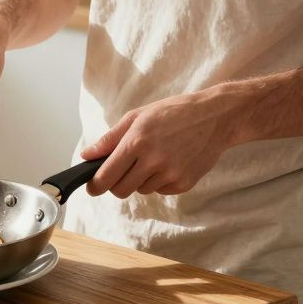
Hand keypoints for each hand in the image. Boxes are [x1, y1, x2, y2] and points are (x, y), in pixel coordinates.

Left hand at [80, 89, 243, 197]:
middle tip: (122, 170)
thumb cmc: (174, 112)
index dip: (95, 186)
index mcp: (137, 142)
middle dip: (116, 184)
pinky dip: (159, 181)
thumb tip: (87, 156)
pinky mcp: (184, 184)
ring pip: (141, 190)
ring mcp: (170, 174)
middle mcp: (153, 161)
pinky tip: (170, 162)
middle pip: (120, 190)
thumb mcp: (137, 117)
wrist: (215, 117)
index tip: (92, 187)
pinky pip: (160, 191)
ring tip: (154, 157)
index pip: (106, 176)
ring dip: (141, 179)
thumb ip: (110, 139)